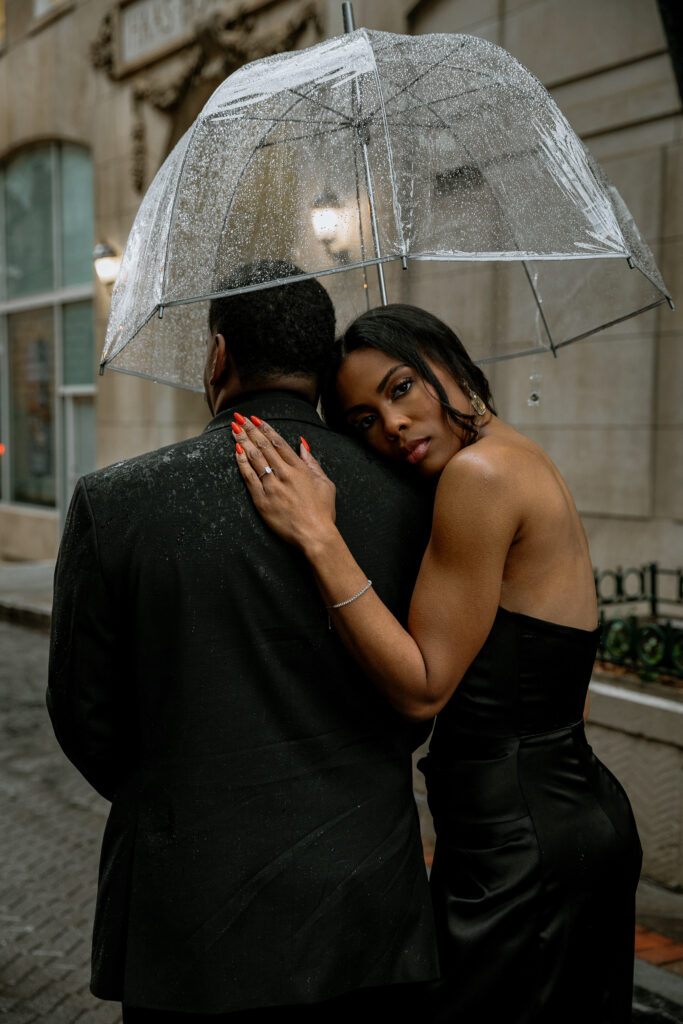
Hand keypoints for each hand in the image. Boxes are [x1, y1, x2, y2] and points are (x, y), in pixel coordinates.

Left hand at [233, 415, 336, 553]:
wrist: (315, 534)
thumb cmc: (323, 511)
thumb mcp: (325, 482)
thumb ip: (312, 462)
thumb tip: (302, 444)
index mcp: (299, 468)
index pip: (278, 442)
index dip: (265, 428)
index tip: (255, 419)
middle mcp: (284, 474)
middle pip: (263, 446)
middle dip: (250, 430)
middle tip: (239, 418)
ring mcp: (271, 487)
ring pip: (254, 458)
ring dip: (243, 441)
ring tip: (235, 429)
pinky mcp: (262, 500)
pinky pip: (249, 477)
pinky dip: (242, 463)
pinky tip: (236, 451)